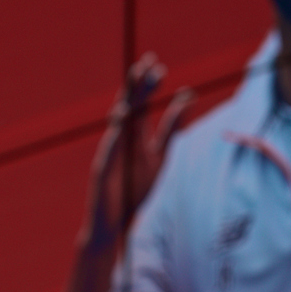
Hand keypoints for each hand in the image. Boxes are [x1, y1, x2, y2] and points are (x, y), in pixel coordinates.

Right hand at [80, 54, 192, 251]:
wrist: (117, 227)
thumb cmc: (137, 192)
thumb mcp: (162, 157)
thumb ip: (171, 129)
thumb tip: (188, 97)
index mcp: (136, 139)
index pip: (142, 107)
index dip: (149, 87)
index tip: (158, 66)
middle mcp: (122, 142)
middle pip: (130, 108)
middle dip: (139, 86)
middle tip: (148, 63)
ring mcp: (110, 155)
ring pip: (119, 124)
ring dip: (128, 104)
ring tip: (135, 84)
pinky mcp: (102, 172)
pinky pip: (110, 150)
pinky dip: (116, 134)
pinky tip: (122, 118)